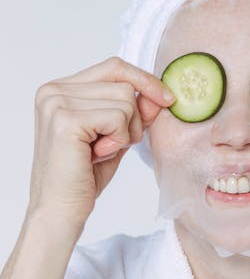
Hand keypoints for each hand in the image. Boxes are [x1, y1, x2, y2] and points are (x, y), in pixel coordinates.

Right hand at [28, 56, 174, 231]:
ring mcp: (57, 103)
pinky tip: (97, 155)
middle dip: (132, 119)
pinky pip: (118, 117)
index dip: (144, 80)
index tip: (167, 99)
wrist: (60, 211)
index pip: (113, 67)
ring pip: (126, 100)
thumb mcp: (116, 135)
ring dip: (125, 132)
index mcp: (60, 88)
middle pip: (123, 84)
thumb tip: (161, 95)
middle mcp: (53, 90)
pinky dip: (118, 140)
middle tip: (111, 145)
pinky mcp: (66, 120)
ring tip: (100, 151)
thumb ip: (135, 112)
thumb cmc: (83, 177)